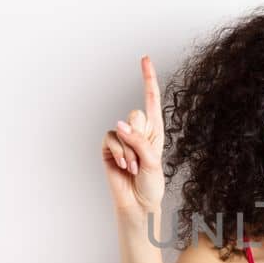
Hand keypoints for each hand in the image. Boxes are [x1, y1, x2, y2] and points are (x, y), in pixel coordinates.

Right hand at [102, 55, 166, 214]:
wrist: (138, 204)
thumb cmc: (150, 184)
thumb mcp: (152, 161)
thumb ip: (138, 141)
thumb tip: (119, 125)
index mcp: (155, 130)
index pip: (151, 99)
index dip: (148, 78)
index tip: (145, 58)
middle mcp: (138, 131)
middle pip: (135, 115)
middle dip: (138, 137)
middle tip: (141, 159)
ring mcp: (122, 138)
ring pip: (122, 129)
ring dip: (129, 151)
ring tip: (133, 167)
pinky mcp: (108, 147)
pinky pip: (110, 139)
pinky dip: (118, 153)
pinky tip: (123, 166)